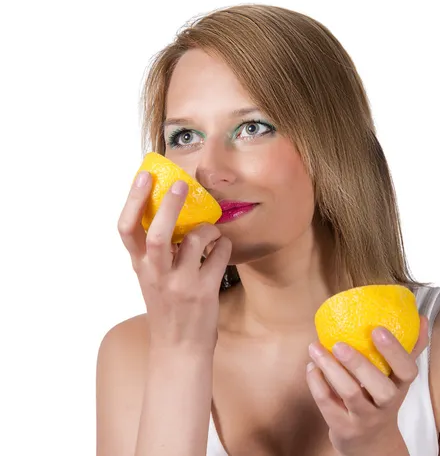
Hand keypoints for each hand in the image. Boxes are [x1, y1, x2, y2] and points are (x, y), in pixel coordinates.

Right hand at [117, 171, 231, 352]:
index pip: (126, 229)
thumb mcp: (151, 279)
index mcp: (141, 267)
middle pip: (159, 232)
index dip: (134, 200)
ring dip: (209, 228)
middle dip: (170, 204)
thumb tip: (172, 213)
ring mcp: (181, 284)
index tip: (144, 176)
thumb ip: (155, 252)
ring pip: (196, 240)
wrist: (179, 350)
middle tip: (181, 184)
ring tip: (213, 231)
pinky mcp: (204, 292)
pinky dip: (225, 246)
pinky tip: (223, 249)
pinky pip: (220, 255)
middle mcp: (157, 274)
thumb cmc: (166, 309)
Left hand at [306, 316, 428, 455]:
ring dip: (330, 368)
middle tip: (339, 343)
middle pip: (380, 387)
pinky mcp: (342, 426)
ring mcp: (364, 417)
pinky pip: (328, 404)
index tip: (377, 329)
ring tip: (315, 348)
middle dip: (358, 364)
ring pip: (349, 393)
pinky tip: (311, 366)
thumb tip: (421, 318)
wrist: (372, 443)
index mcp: (400, 386)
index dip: (394, 351)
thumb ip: (410, 348)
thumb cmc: (383, 399)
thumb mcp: (399, 378)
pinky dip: (316, 383)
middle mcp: (385, 404)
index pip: (407, 371)